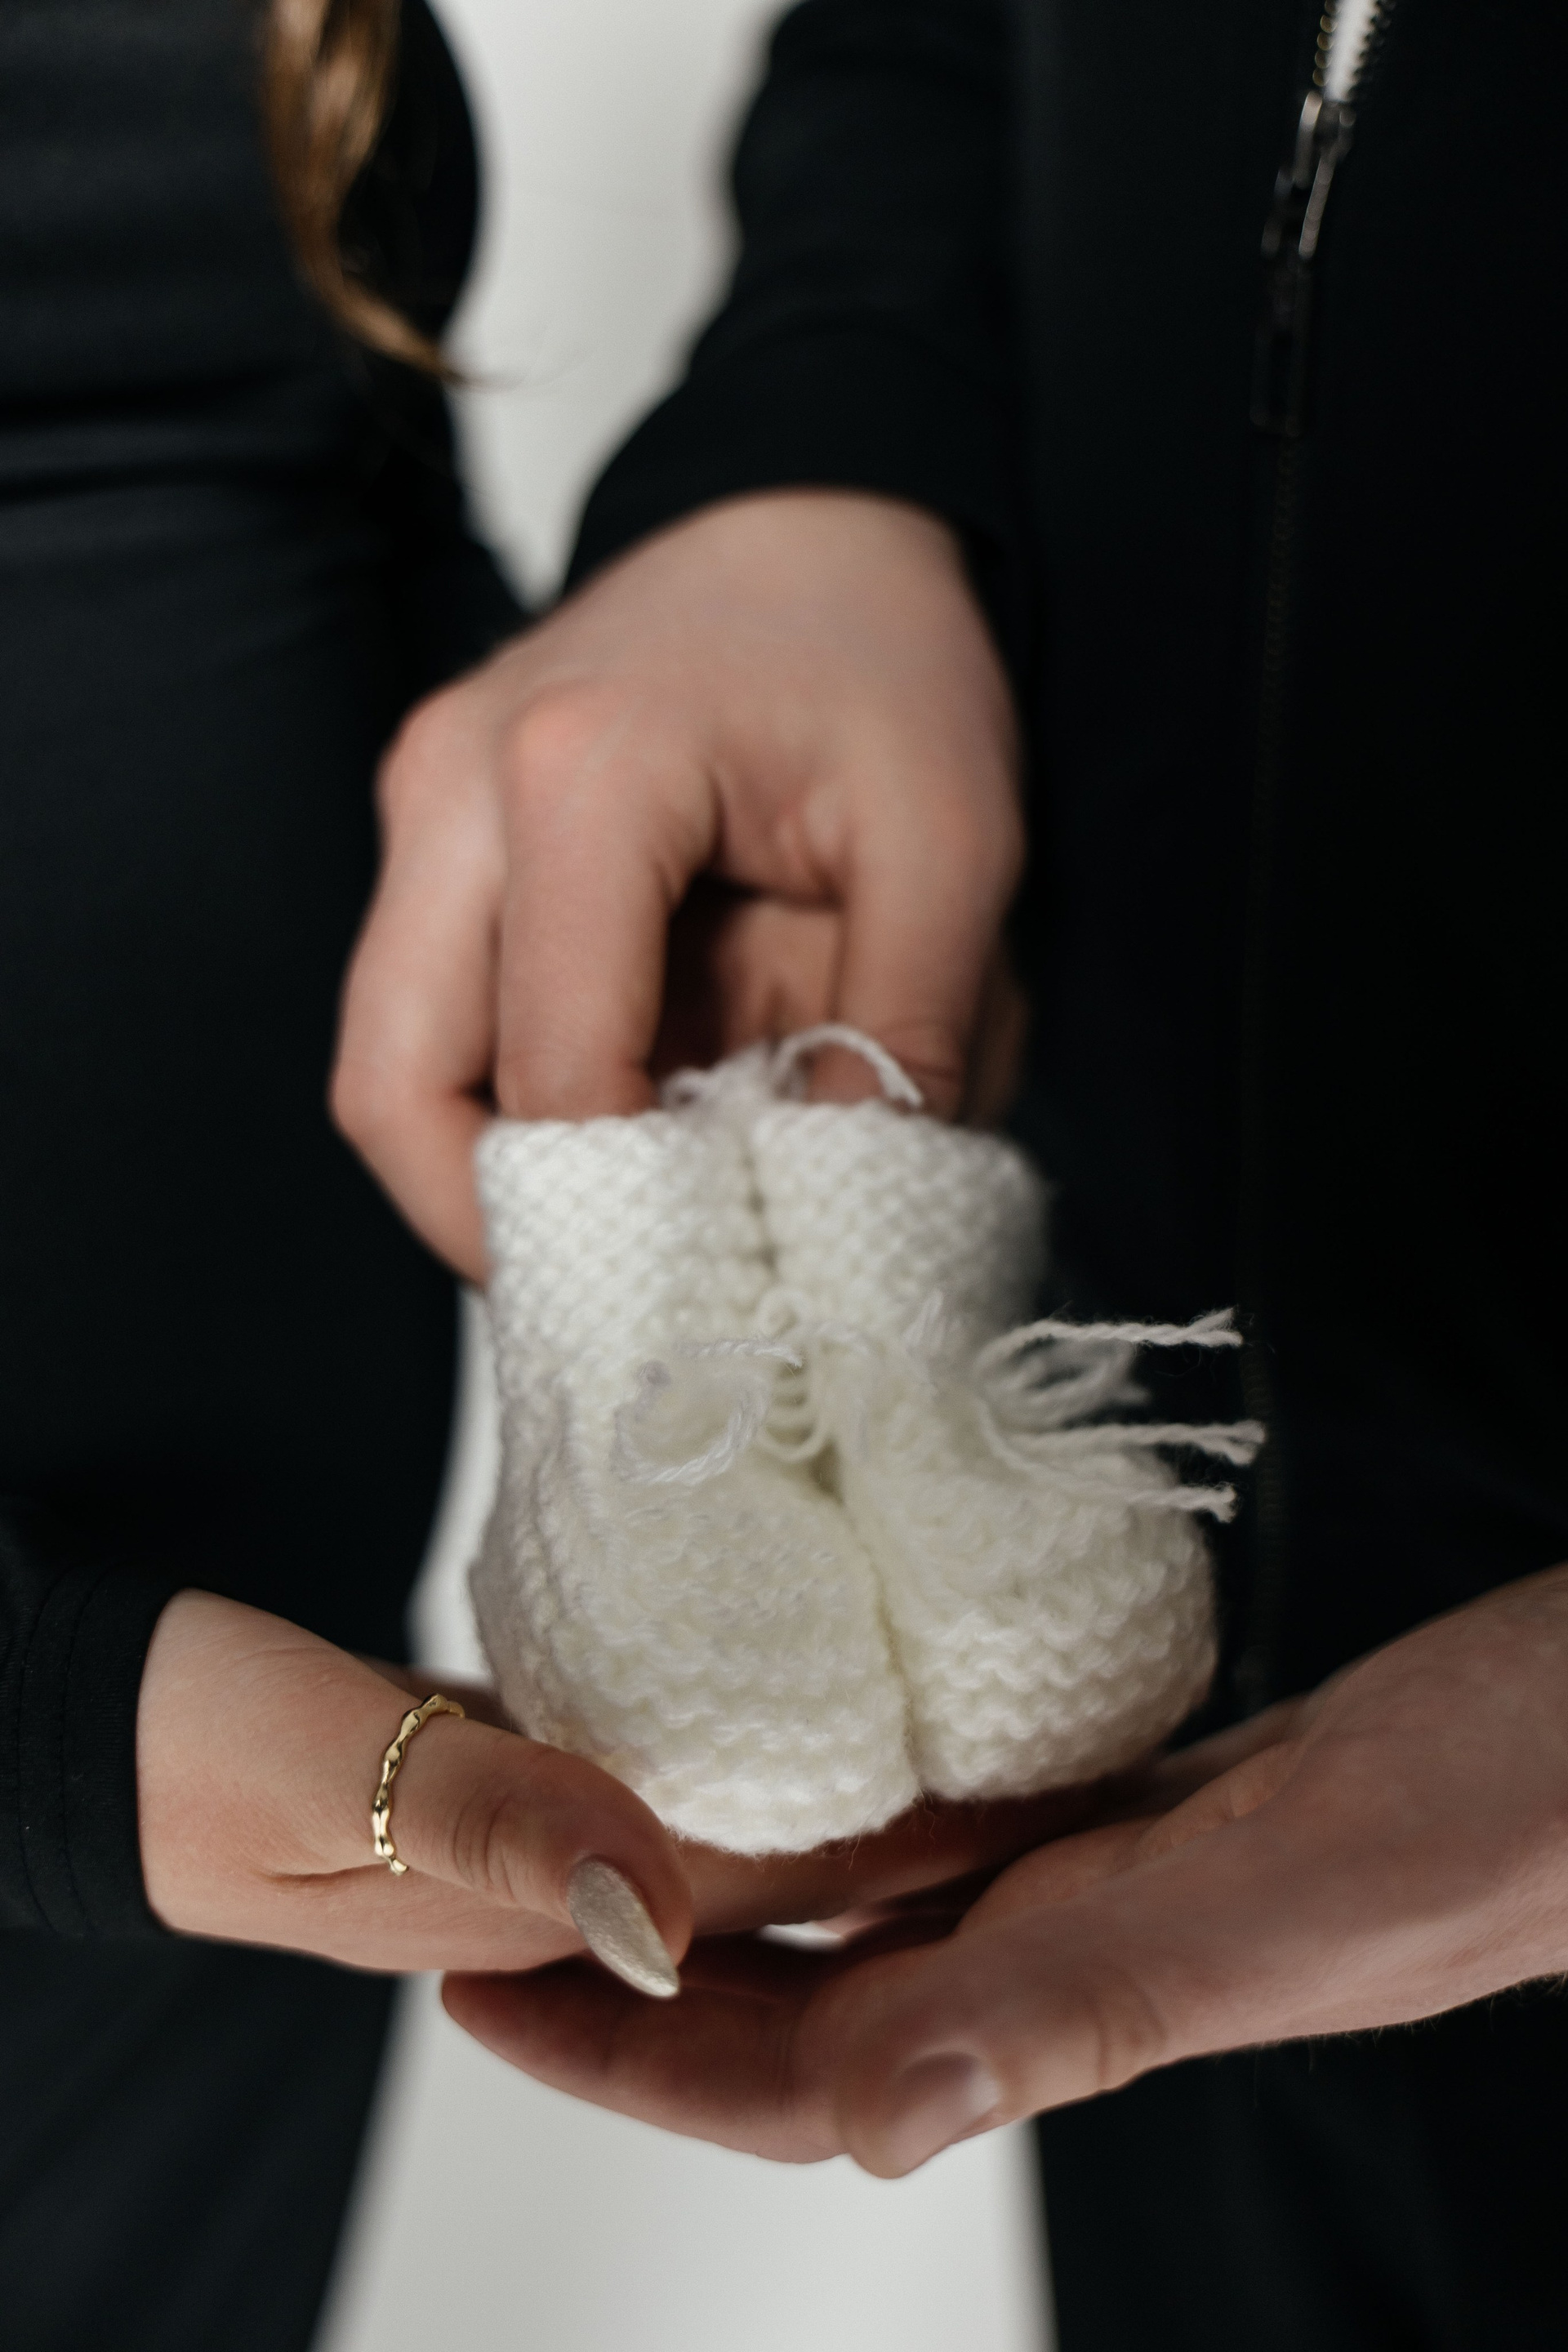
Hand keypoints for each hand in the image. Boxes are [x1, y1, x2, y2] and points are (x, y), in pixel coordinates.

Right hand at [139, 1591, 1091, 1974]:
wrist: (84, 1721)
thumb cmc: (180, 1746)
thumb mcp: (323, 1774)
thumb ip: (492, 1827)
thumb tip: (663, 1913)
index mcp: (530, 1907)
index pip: (760, 1887)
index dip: (893, 1842)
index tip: (1018, 1778)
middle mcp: (550, 1885)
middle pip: (762, 1861)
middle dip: (893, 1811)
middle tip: (1028, 1720)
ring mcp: (528, 1824)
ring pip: (711, 1804)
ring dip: (821, 1757)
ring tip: (944, 1680)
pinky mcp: (504, 1758)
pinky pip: (642, 1745)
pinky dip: (721, 1706)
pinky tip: (781, 1649)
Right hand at [332, 490, 1022, 1277]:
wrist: (810, 520)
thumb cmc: (881, 655)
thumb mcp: (957, 840)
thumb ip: (909, 1033)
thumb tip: (836, 1210)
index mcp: (579, 774)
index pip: (551, 1073)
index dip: (629, 1213)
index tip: (723, 1288)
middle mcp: (454, 790)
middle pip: (391, 1088)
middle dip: (492, 1226)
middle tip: (620, 1300)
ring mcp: (423, 811)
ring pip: (392, 1066)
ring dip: (497, 1169)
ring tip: (637, 1219)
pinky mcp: (437, 841)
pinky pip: (434, 1018)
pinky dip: (514, 1102)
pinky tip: (628, 1125)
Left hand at [443, 1565, 1567, 2170]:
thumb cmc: (1509, 1807)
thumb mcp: (1294, 1892)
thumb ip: (1094, 1998)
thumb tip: (872, 2115)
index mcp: (1086, 1998)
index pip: (808, 2071)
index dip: (636, 2049)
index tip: (482, 1984)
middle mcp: (1084, 1952)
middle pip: (817, 2001)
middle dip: (649, 1970)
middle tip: (505, 1885)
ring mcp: (1125, 1870)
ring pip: (885, 1906)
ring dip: (746, 1873)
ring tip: (619, 1798)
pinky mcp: (1166, 1787)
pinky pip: (974, 1809)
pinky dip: (873, 1782)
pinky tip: (822, 1720)